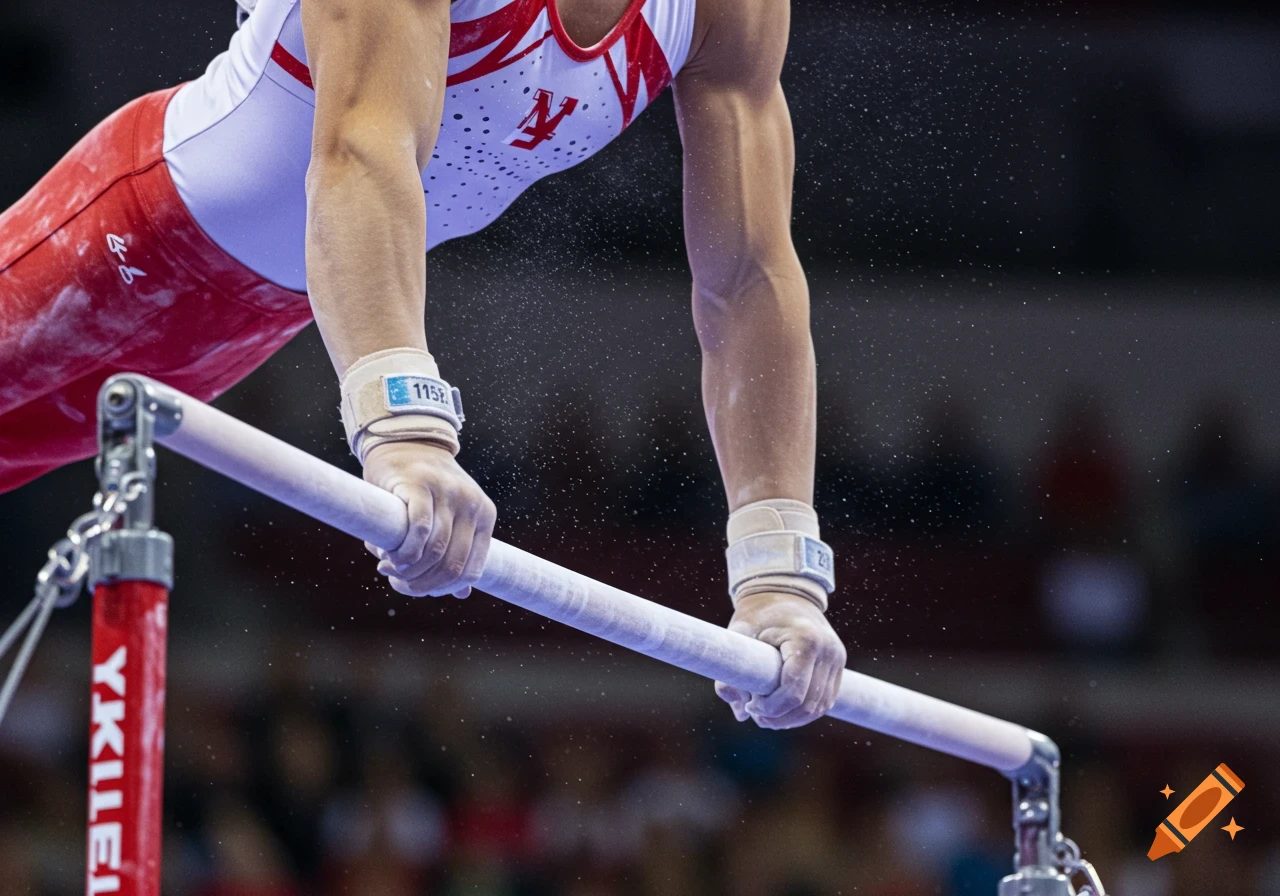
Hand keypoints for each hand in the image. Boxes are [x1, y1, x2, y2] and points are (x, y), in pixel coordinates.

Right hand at [362, 441, 496, 597]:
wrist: (408, 442)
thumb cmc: (427, 488)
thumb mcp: (450, 517)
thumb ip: (457, 551)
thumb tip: (462, 594)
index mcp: (485, 517)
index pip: (472, 570)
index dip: (444, 589)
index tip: (420, 590)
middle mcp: (472, 506)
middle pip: (452, 565)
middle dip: (423, 584)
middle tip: (399, 582)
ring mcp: (449, 494)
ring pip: (434, 551)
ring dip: (409, 570)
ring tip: (389, 569)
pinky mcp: (422, 485)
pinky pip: (419, 529)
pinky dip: (404, 552)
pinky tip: (389, 556)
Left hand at [715, 592, 845, 728]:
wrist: (785, 592)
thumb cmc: (759, 614)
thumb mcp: (738, 635)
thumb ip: (731, 672)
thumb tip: (740, 713)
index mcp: (805, 639)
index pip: (792, 690)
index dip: (771, 708)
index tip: (751, 707)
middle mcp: (828, 650)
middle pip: (808, 704)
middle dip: (781, 718)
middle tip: (756, 715)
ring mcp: (837, 658)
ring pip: (820, 707)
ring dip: (793, 719)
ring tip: (768, 716)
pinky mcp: (838, 664)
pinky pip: (825, 699)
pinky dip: (805, 711)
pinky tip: (784, 711)